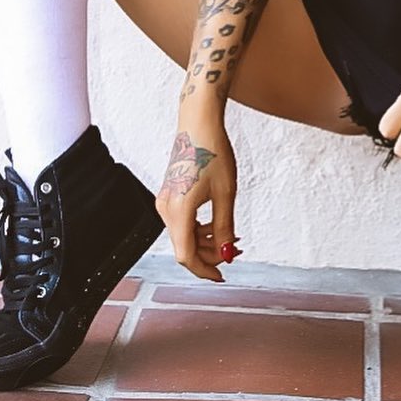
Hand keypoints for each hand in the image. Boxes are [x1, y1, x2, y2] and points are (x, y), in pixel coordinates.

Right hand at [155, 113, 240, 281]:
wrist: (198, 123)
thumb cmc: (212, 152)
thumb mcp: (226, 193)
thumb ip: (224, 227)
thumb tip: (227, 254)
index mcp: (178, 210)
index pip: (186, 256)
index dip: (204, 270)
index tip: (222, 276)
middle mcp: (166, 208)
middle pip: (184, 247)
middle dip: (210, 254)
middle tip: (235, 251)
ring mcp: (165, 201)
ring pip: (183, 236)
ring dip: (206, 242)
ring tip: (231, 237)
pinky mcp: (169, 195)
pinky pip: (182, 222)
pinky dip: (199, 229)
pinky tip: (216, 225)